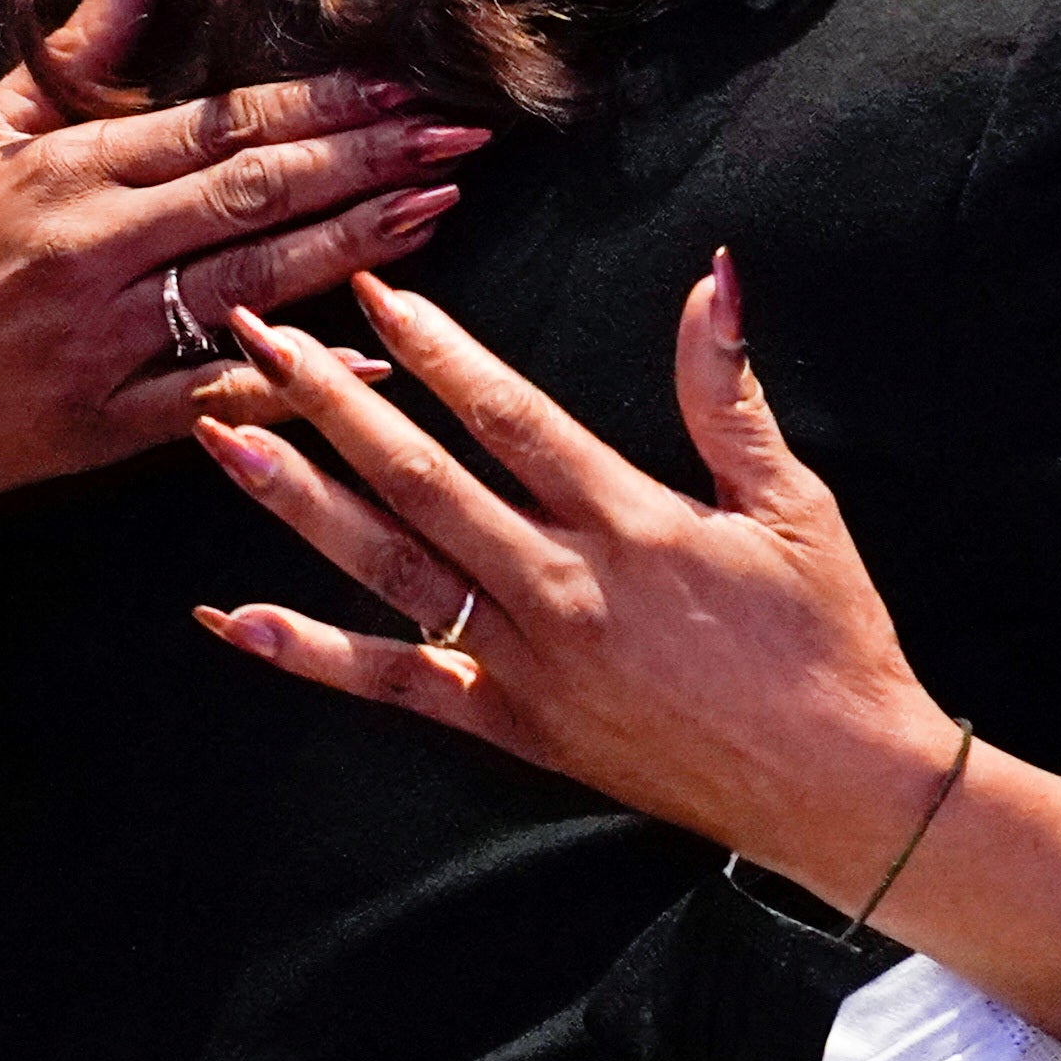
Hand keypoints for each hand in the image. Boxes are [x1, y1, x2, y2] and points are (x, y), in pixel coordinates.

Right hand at [0, 0, 490, 663]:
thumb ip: (77, 52)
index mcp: (69, 172)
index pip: (220, 124)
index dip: (322, 102)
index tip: (403, 81)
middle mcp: (92, 250)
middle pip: (257, 194)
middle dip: (368, 159)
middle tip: (462, 131)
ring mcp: (103, 341)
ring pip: (254, 282)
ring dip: (357, 243)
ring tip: (441, 202)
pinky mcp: (107, 423)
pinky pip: (219, 391)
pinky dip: (297, 372)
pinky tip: (373, 349)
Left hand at [198, 265, 1060, 1060]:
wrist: (836, 783)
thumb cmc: (827, 635)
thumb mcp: (794, 499)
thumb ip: (729, 391)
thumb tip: (712, 277)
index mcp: (628, 522)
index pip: (508, 416)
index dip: (436, 351)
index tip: (373, 296)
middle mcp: (558, 589)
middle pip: (420, 481)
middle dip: (333, 404)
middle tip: (258, 341)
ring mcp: (524, 666)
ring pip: (388, 569)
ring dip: (300, 501)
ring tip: (224, 441)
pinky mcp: (514, 728)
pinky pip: (397, 686)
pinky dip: (312, 655)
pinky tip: (236, 619)